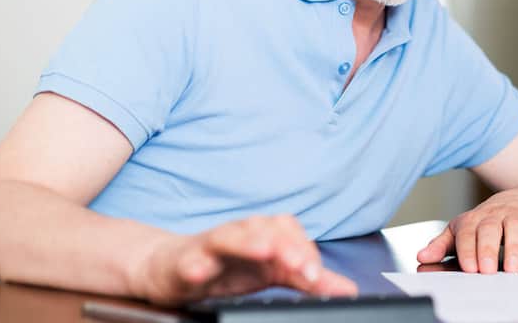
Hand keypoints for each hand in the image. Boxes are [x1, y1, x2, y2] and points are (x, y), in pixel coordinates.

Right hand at [131, 214, 356, 304]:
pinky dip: (196, 263)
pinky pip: (189, 259)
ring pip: (228, 235)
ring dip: (247, 241)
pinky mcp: (182, 262)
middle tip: (301, 266)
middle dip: (285, 244)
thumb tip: (347, 289)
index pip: (290, 232)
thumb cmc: (227, 267)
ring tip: (264, 251)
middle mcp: (240, 235)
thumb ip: (307, 279)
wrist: (170, 267)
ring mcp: (210, 247)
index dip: (306, 250)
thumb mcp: (272, 274)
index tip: (317, 276)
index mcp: (264, 237)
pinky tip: (202, 270)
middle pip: (264, 228)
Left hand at [416, 193, 517, 273]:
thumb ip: (441, 245)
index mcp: (473, 219)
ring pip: (515, 228)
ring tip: (511, 269)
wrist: (515, 202)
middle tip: (486, 271)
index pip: (468, 233)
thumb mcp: (459, 231)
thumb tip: (422, 256)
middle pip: (490, 229)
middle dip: (488, 249)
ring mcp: (515, 217)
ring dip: (514, 248)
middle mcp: (494, 216)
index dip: (467, 250)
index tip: (468, 268)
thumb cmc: (483, 222)